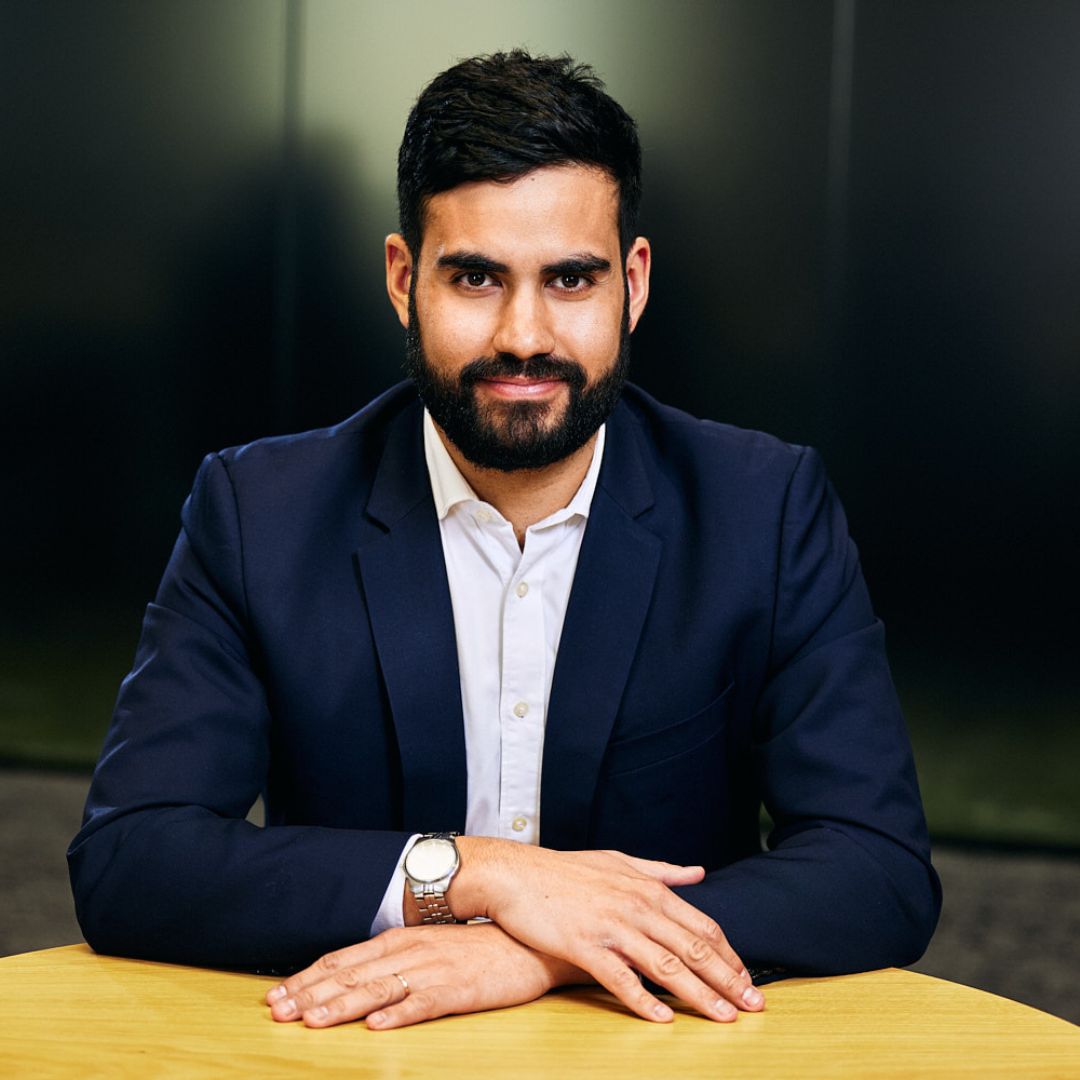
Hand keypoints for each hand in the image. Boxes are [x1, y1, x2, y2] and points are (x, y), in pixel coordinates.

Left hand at [265, 922, 587, 1029]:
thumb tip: (353, 978)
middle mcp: (411, 951)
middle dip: (310, 994)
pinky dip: (401, 1013)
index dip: (307, 978)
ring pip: (378, 988)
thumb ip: (393, 959)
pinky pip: (426, 1003)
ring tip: (313, 1021)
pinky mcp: (460, 990)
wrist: (529, 941)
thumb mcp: (429, 947)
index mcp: (400, 940)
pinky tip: (379, 1025)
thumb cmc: (478, 946)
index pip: (343, 959)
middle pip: (351, 975)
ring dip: (343, 1005)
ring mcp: (434, 969)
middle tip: (276, 1011)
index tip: (275, 995)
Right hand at [448, 838, 763, 1023]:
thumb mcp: (618, 861)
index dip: (729, 955)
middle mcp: (636, 906)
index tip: (747, 979)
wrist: (515, 875)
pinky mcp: (584, 945)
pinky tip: (663, 1017)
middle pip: (693, 948)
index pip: (702, 926)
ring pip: (666, 965)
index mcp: (648, 889)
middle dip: (727, 980)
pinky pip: (620, 978)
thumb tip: (697, 872)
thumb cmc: (565, 871)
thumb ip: (661, 871)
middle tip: (753, 1006)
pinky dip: (644, 999)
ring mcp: (611, 926)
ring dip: (699, 995)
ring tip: (724, 1017)